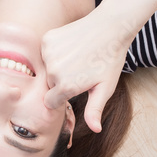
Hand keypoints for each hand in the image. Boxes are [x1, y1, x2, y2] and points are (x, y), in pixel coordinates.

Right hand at [42, 10, 133, 131]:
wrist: (111, 26)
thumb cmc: (110, 59)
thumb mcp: (104, 88)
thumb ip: (94, 110)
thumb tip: (95, 130)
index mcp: (65, 86)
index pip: (51, 101)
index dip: (62, 97)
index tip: (74, 87)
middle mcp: (53, 71)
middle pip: (49, 85)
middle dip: (60, 81)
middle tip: (79, 69)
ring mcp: (48, 54)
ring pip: (46, 68)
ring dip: (57, 65)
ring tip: (76, 56)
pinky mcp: (47, 40)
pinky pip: (45, 52)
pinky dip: (55, 51)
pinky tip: (71, 46)